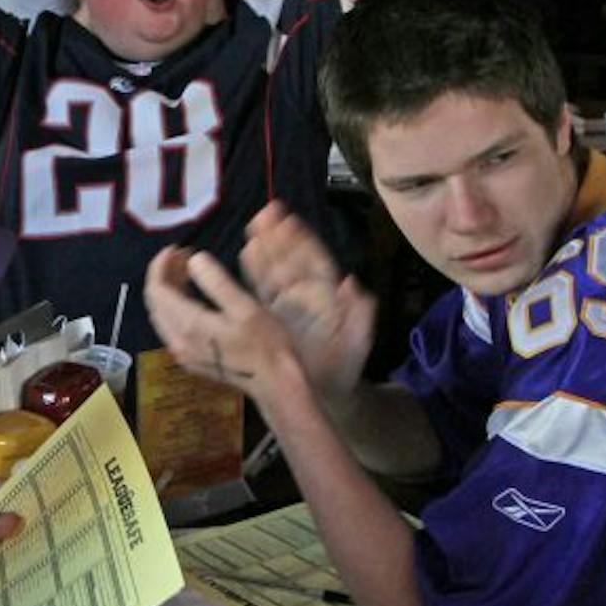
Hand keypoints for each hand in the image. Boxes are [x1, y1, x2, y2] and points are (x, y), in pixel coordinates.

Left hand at [142, 246, 302, 406]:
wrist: (276, 385)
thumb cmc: (267, 345)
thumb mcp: (246, 308)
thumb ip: (217, 282)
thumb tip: (194, 259)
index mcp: (188, 325)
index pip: (157, 289)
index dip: (161, 264)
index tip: (177, 248)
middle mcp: (177, 341)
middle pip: (155, 301)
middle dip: (164, 274)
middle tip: (185, 257)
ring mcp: (183, 354)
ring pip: (161, 315)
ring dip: (169, 290)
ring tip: (189, 272)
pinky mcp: (190, 360)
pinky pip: (171, 327)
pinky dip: (175, 307)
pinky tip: (193, 298)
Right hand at [239, 202, 375, 403]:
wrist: (326, 394)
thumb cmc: (342, 369)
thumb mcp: (357, 343)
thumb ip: (358, 315)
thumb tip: (351, 283)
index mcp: (326, 298)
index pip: (314, 263)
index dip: (303, 242)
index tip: (291, 221)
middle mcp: (305, 296)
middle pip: (291, 260)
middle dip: (280, 236)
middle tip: (267, 211)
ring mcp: (285, 305)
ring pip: (274, 270)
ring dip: (266, 246)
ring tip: (255, 223)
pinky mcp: (269, 318)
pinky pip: (261, 291)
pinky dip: (254, 272)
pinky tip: (246, 253)